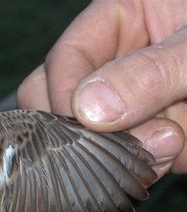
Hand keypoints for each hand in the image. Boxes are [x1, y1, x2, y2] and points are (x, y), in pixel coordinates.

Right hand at [18, 0, 186, 175]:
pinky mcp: (146, 139)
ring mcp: (129, 107)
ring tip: (177, 140)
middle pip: (59, 105)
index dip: (65, 96)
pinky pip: (129, 164)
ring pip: (93, 144)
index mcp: (120, 22)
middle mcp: (116, 66)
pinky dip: (154, 166)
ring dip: (130, 153)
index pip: (64, 59)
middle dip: (86, 133)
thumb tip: (88, 110)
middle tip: (127, 142)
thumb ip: (149, 72)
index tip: (82, 126)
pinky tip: (181, 148)